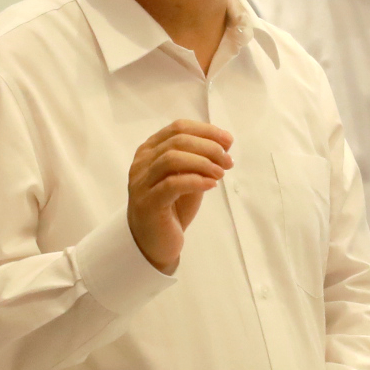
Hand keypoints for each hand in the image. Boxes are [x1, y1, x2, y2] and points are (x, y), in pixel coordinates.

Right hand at [127, 118, 233, 273]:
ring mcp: (141, 182)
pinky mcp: (147, 203)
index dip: (206, 131)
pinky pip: (172, 184)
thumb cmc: (173, 207)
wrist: (155, 242)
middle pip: (177, 140)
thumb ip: (201, 161)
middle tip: (228, 160)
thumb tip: (225, 143)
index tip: (228, 141)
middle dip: (208, 147)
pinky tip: (211, 185)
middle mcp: (142, 162)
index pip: (178, 128)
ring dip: (202, 163)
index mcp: (150, 150)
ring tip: (221, 173)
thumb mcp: (189, 178)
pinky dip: (195, 181)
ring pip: (172, 159)